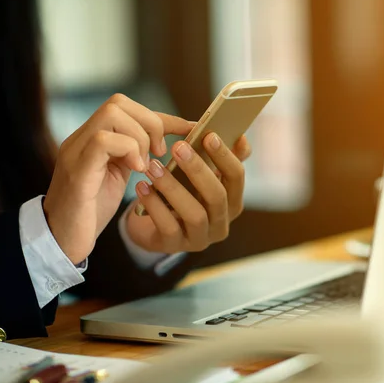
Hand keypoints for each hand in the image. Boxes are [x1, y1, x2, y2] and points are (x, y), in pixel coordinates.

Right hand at [43, 94, 192, 264]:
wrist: (62, 241)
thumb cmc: (91, 211)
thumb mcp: (119, 176)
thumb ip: (135, 155)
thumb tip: (169, 143)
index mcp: (92, 138)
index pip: (127, 108)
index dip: (162, 117)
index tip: (189, 129)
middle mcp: (80, 138)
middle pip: (118, 102)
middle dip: (150, 123)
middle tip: (159, 152)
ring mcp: (76, 151)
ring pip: (111, 114)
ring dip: (140, 137)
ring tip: (145, 164)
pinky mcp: (77, 171)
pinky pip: (103, 141)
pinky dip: (128, 150)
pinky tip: (136, 170)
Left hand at [125, 134, 251, 252]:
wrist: (152, 223)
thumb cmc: (182, 192)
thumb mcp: (202, 174)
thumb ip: (222, 156)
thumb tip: (241, 138)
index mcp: (232, 202)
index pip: (237, 178)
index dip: (225, 157)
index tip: (210, 135)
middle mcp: (221, 223)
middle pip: (218, 197)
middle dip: (199, 170)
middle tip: (179, 147)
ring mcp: (200, 238)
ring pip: (195, 214)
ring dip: (173, 188)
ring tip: (154, 166)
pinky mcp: (176, 246)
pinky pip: (168, 227)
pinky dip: (154, 205)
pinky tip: (142, 187)